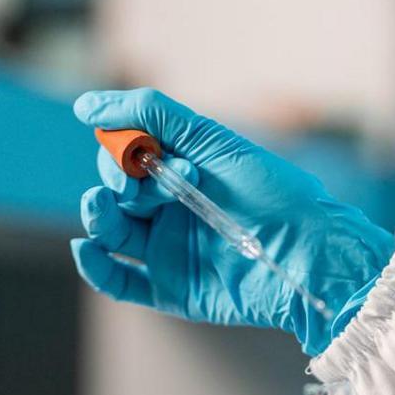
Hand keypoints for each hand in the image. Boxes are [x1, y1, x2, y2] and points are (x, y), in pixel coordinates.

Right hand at [71, 89, 394, 355]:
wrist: (308, 254)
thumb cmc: (272, 193)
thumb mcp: (212, 141)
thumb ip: (152, 114)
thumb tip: (86, 105)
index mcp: (184, 170)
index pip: (129, 153)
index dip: (124, 149)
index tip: (145, 152)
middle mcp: (173, 209)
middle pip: (117, 191)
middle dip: (117, 181)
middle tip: (138, 184)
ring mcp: (170, 249)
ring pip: (111, 231)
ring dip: (97, 215)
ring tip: (101, 207)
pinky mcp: (171, 288)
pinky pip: (118, 280)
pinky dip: (96, 266)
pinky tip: (88, 247)